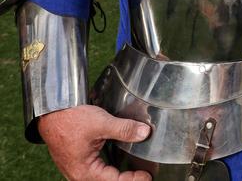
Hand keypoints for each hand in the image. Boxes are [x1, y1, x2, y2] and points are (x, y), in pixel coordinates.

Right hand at [37, 104, 151, 180]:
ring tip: (132, 171)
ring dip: (116, 175)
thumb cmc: (71, 119)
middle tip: (142, 175)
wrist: (51, 111)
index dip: (133, 179)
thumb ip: (124, 129)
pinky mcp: (76, 161)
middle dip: (125, 179)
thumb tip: (144, 133)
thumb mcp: (101, 123)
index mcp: (85, 172)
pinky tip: (116, 162)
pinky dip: (107, 169)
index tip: (147, 176)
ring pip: (101, 177)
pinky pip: (94, 170)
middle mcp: (79, 175)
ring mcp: (76, 169)